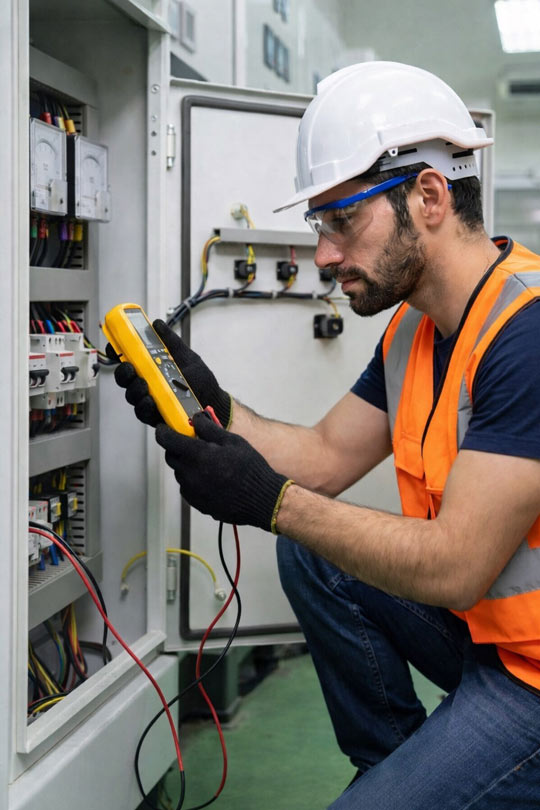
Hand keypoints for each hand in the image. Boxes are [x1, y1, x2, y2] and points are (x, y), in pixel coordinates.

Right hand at [106, 319, 231, 427]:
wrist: (214, 400)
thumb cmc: (200, 380)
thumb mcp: (186, 356)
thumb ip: (171, 342)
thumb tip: (157, 324)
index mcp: (151, 367)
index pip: (128, 358)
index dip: (117, 351)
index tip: (114, 344)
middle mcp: (147, 383)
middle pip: (125, 377)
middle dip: (123, 372)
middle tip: (130, 367)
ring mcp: (149, 399)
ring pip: (131, 395)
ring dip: (134, 389)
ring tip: (144, 384)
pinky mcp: (155, 416)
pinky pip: (143, 412)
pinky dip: (144, 406)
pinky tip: (151, 400)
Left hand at [156, 411, 292, 531]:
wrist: (261, 499)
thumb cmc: (250, 469)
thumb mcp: (232, 441)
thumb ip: (209, 428)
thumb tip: (196, 419)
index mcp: (197, 454)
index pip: (167, 439)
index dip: (163, 431)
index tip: (165, 428)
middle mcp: (190, 474)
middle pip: (171, 456)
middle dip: (177, 447)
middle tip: (193, 443)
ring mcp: (192, 490)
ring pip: (179, 472)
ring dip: (186, 464)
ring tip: (208, 462)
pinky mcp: (196, 503)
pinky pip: (187, 487)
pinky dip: (193, 480)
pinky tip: (210, 477)